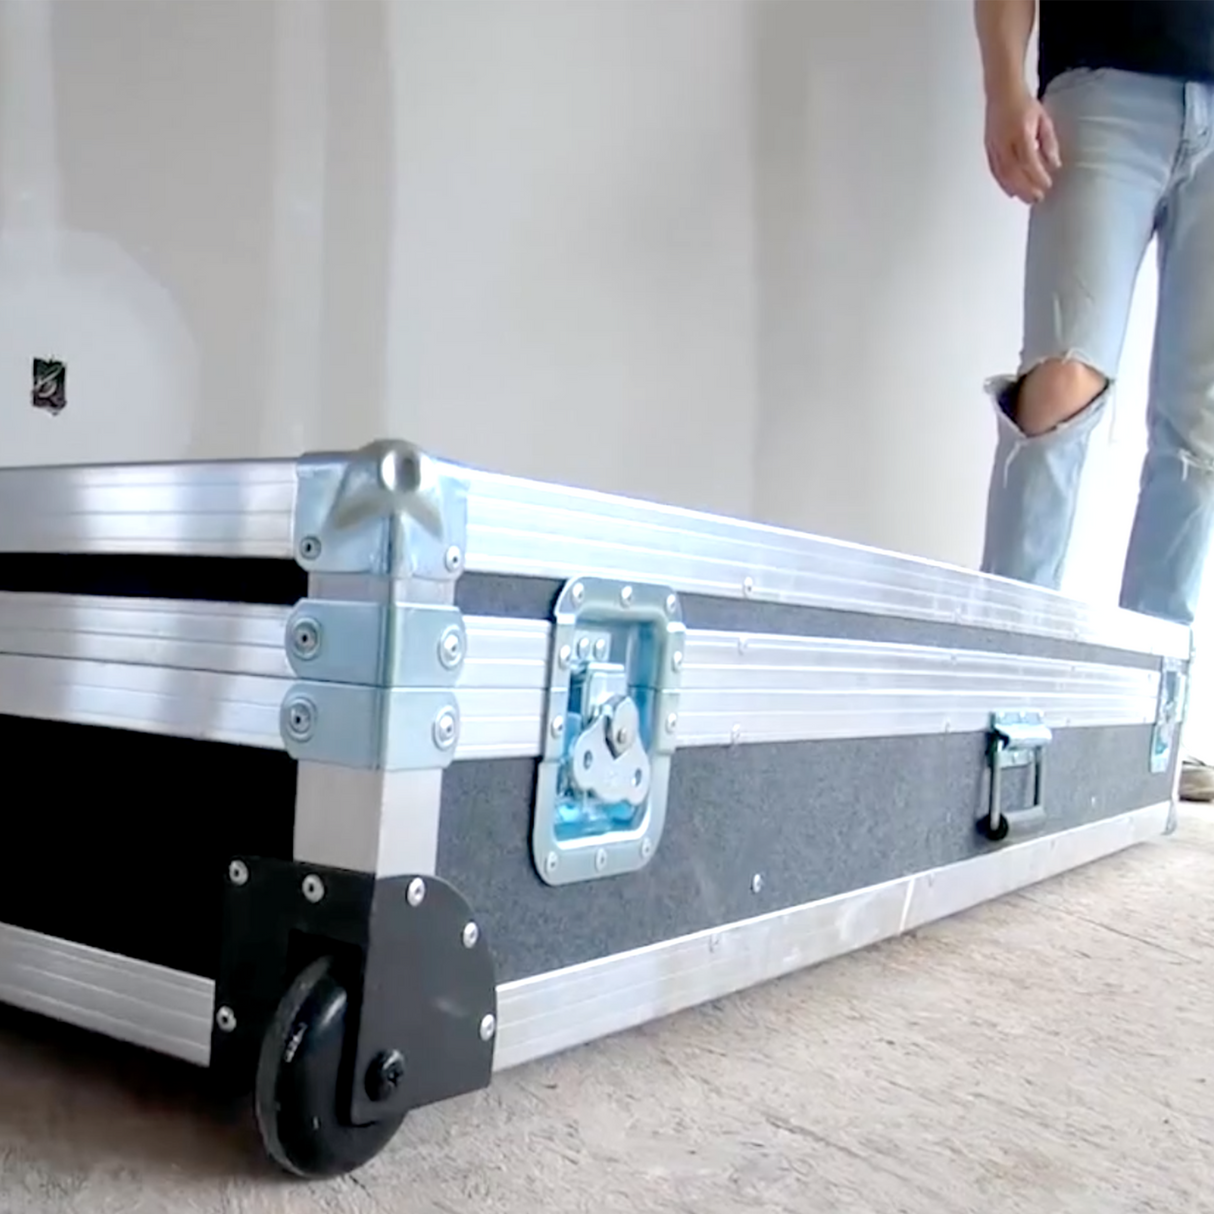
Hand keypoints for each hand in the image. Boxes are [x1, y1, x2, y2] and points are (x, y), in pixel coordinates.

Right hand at [984, 84, 1061, 203]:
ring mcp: (994, 146)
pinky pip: (995, 170)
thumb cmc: (1023, 104)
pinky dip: (1003, 183)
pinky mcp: (988, 149)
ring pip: (1003, 174)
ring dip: (1015, 189)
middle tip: (1037, 199)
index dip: (1038, 175)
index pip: (1028, 159)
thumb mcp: (1043, 119)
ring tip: (1026, 199)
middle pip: (1014, 172)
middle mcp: (1005, 141)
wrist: (1001, 92)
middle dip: (1026, 188)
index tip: (1048, 185)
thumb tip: (1055, 164)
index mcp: (1020, 132)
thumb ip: (1049, 143)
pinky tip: (1011, 192)